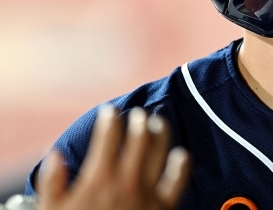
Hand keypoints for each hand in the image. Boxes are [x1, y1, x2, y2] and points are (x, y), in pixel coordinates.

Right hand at [37, 107, 189, 209]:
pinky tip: (181, 154)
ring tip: (159, 122)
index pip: (108, 136)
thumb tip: (55, 156)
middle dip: (138, 121)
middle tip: (138, 114)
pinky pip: (178, 181)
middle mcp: (126, 180)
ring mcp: (148, 193)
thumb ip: (51, 184)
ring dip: (161, 133)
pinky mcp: (164, 207)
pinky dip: (181, 165)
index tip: (109, 111)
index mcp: (99, 177)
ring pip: (160, 152)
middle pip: (138, 138)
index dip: (109, 119)